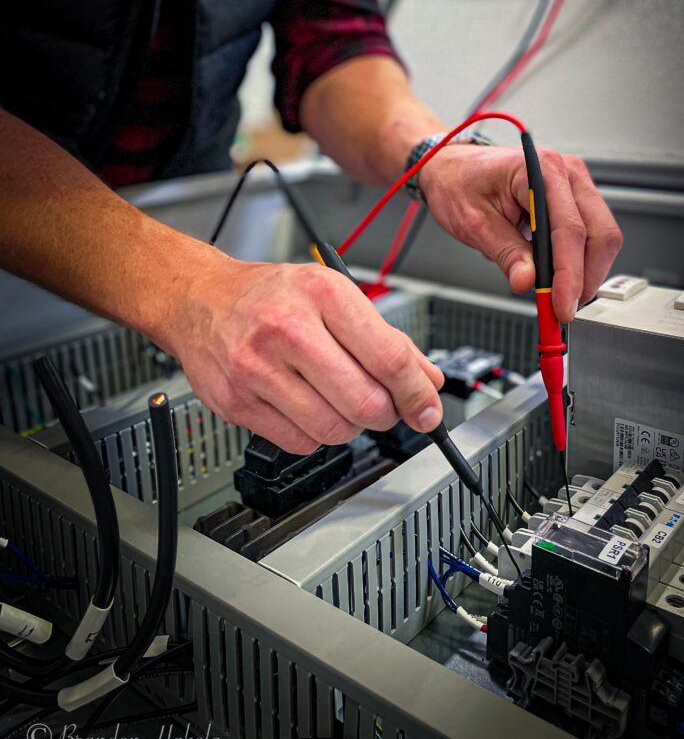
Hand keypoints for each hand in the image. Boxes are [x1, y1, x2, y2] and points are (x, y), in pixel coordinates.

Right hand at [169, 257, 444, 452]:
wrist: (199, 298)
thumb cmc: (270, 295)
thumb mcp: (333, 294)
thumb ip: (387, 338)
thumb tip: (428, 380)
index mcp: (322, 294)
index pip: (388, 357)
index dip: (417, 392)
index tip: (428, 408)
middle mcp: (288, 329)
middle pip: (365, 401)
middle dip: (387, 414)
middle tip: (386, 408)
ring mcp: (258, 369)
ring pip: (335, 429)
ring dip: (352, 427)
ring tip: (343, 404)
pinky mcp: (237, 403)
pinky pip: (300, 443)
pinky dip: (316, 435)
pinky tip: (309, 408)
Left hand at [418, 144, 622, 322]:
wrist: (455, 169)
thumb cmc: (460, 183)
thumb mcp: (474, 223)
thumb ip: (505, 252)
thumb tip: (527, 282)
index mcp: (540, 169)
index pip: (569, 228)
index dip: (569, 273)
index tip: (561, 305)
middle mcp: (567, 173)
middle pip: (600, 233)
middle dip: (586, 277)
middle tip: (562, 308)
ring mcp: (576, 185)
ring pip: (603, 237)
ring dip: (586, 272)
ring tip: (559, 296)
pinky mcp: (576, 200)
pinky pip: (593, 235)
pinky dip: (581, 262)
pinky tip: (561, 278)